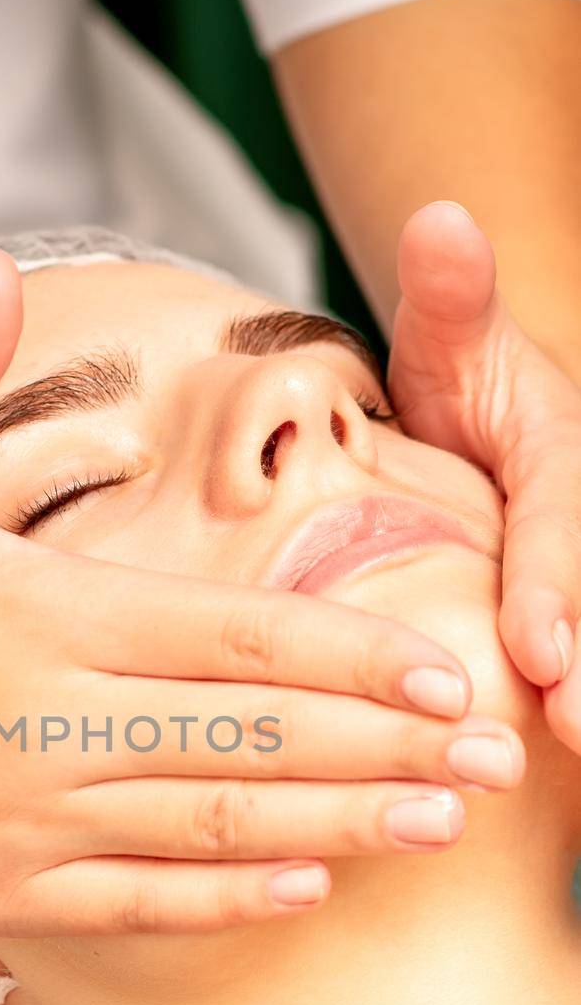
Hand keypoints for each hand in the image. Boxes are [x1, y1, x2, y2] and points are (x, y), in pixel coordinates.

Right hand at [0, 250, 495, 935]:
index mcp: (45, 618)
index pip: (234, 639)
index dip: (353, 657)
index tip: (448, 674)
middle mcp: (53, 727)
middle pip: (252, 740)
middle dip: (387, 752)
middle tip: (495, 761)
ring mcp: (29, 819)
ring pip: (212, 829)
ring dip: (337, 829)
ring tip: (441, 828)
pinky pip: (134, 903)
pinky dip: (224, 900)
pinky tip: (308, 889)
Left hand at [389, 200, 580, 753]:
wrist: (492, 423)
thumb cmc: (463, 389)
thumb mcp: (454, 343)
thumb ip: (449, 299)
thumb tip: (438, 218)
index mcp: (561, 456)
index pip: (563, 524)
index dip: (557, 590)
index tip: (540, 654)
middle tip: (576, 735)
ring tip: (580, 778)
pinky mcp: (578, 606)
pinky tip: (570, 786)